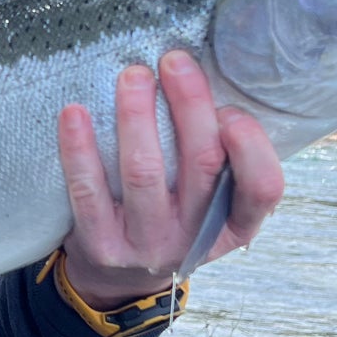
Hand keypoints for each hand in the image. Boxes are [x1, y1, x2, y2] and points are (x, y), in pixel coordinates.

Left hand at [57, 51, 284, 310]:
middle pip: (202, 164)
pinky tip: (74, 112)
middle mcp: (194, 238)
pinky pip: (88, 191)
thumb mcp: (210, 199)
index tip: (230, 110)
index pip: (262, 190)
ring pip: (144, 173)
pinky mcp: (101, 245)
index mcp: (235, 225)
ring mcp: (146, 244)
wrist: (118, 275)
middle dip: (190, 104)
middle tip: (174, 60)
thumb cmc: (173, 213)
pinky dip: (79, 148)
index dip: (251, 146)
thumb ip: (219, 154)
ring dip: (137, 117)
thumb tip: (203, 77)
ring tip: (132, 75)